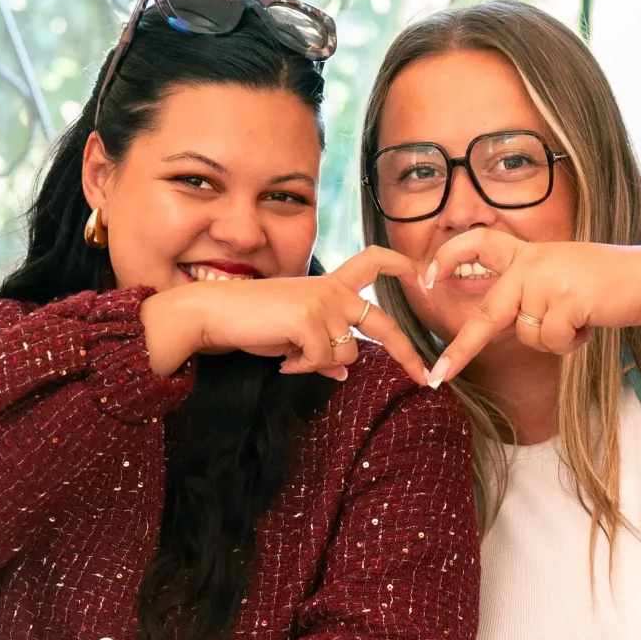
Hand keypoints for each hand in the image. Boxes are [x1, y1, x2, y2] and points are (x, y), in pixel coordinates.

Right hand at [141, 247, 429, 385]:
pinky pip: (322, 360)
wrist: (215, 312)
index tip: (425, 279)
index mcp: (331, 283)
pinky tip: (283, 361)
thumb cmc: (253, 322)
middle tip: (425, 378)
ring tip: (290, 357)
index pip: (375, 261)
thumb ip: (323, 347)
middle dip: (408, 354)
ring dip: (320, 363)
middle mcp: (332, 289)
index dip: (402, 266)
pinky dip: (303, 367)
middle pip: (383, 323)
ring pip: (347, 353)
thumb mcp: (294, 336)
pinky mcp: (309, 319)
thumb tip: (344, 372)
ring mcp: (323, 302)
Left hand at [423, 232, 640, 384]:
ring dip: (554, 339)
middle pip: (489, 313)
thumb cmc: (605, 284)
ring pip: (528, 335)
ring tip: (580, 317)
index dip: (448, 258)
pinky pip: (552, 340)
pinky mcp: (567, 299)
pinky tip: (589, 322)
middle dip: (461, 350)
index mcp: (527, 253)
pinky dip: (571, 343)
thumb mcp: (560, 277)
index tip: (424, 279)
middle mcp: (532, 262)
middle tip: (437, 376)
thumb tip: (497, 326)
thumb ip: (528, 293)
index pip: (478, 243)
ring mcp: (548, 279)